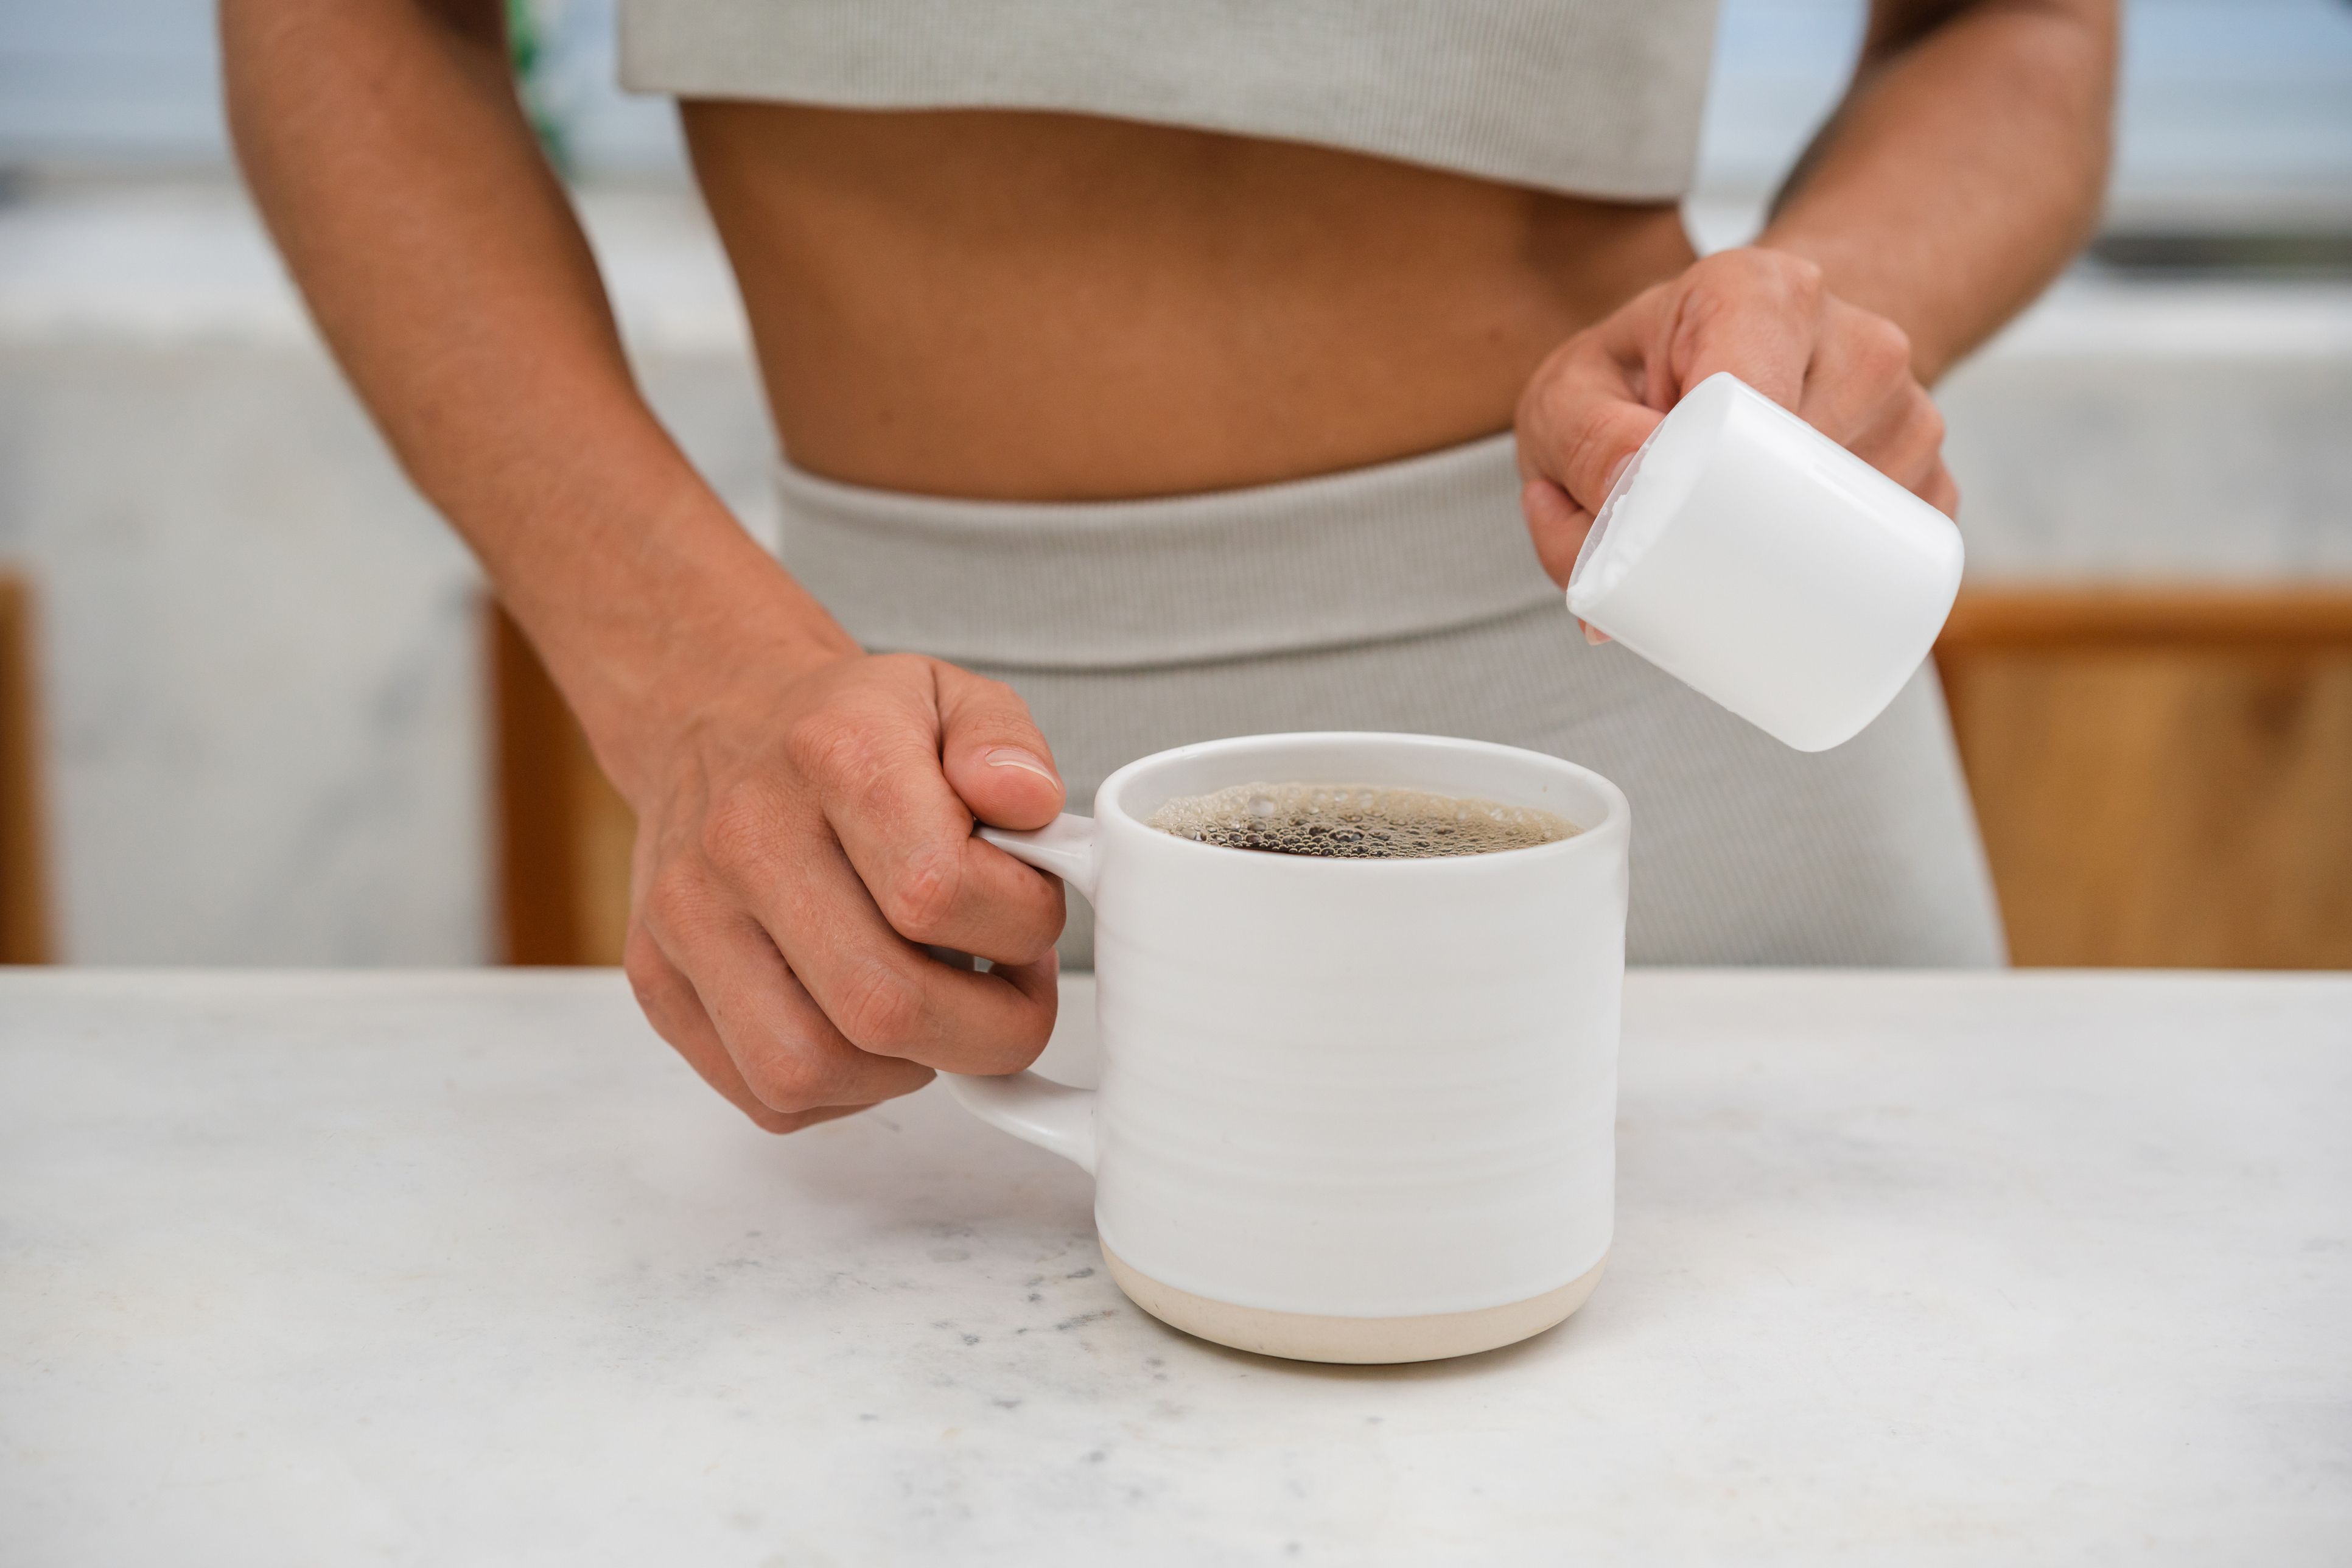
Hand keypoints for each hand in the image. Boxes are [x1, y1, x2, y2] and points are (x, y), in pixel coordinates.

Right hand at [621, 651, 1068, 1131]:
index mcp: (832, 753)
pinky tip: (872, 1028)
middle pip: (879, 1003)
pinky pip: (766, 1094)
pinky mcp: (658, 981)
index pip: (938, 888)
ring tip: (940, 1010)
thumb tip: (1032, 803)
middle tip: (1012, 995)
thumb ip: (1005, 743)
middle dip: (988, 1031)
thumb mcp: (951, 697)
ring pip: (809, 1068)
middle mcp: (743, 835)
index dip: (1019, 926)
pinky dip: (844, 1087)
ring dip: (910, 1067)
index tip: (1032, 913)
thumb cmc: (850, 730)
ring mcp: (688, 917)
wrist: (718, 722)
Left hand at [1515, 246, 1957, 598]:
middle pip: (1808, 464)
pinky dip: (1838, 575)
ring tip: (1720, 544)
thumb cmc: (1634, 377)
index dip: (1711, 474)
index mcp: (1759, 291)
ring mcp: (1906, 405)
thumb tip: (1632, 501)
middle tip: (1676, 561)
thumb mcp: (1568, 396)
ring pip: (1859, 515)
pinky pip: (1900, 546)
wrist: (1714, 360)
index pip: (1752, 394)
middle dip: (1741, 531)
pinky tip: (1784, 565)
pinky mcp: (1930, 469)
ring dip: (1785, 556)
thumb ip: (1582, 442)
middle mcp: (1853, 336)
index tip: (1669, 521)